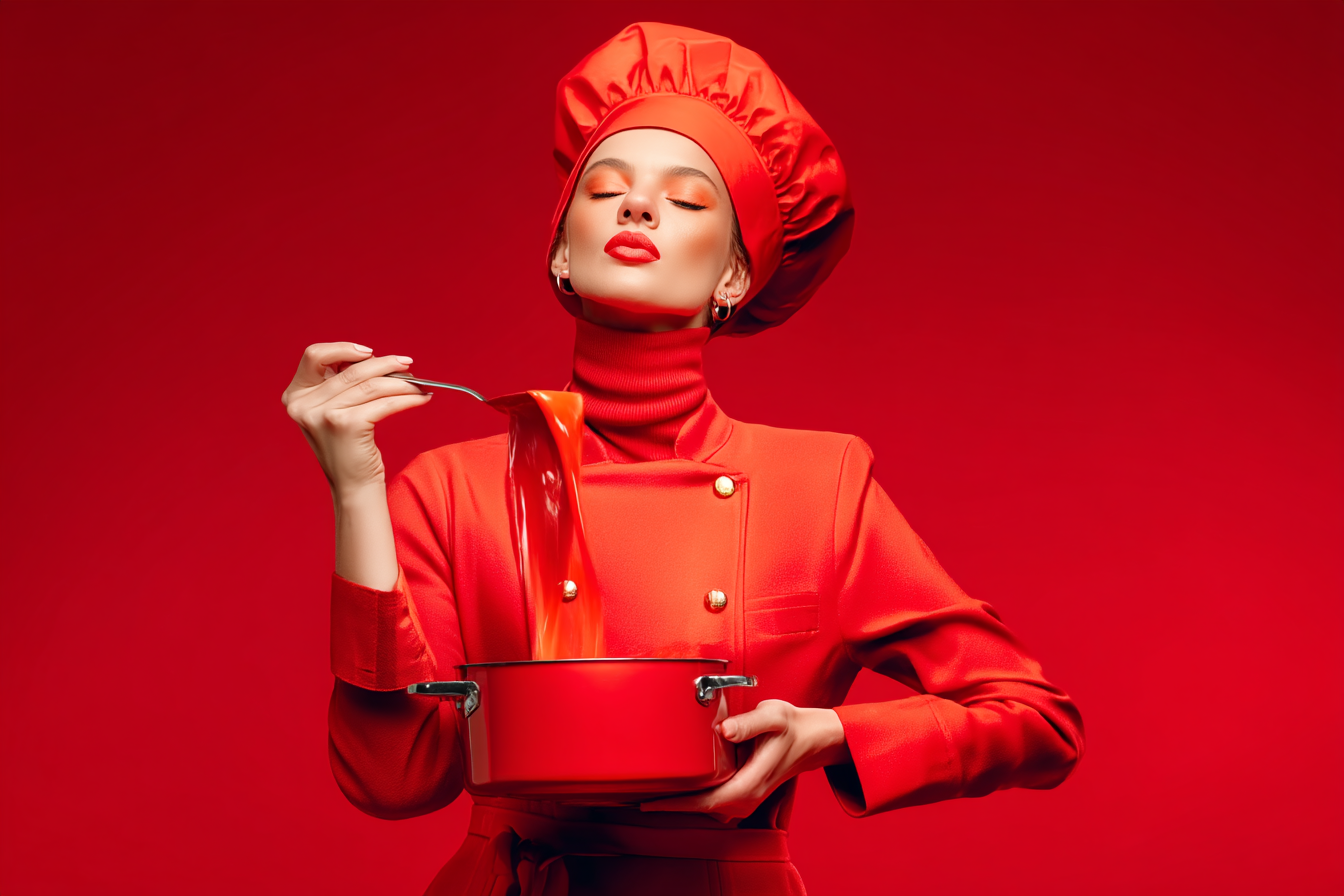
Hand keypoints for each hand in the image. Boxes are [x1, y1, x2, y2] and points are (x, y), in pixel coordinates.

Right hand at [281, 342, 431, 495]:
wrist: (353, 486)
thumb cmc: (348, 447)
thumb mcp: (333, 411)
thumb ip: (341, 384)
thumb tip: (377, 359)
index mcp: (296, 396)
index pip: (314, 355)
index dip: (343, 349)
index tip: (370, 353)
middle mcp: (303, 404)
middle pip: (352, 369)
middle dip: (386, 365)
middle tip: (407, 365)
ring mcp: (323, 414)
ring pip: (372, 385)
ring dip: (402, 382)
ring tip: (418, 384)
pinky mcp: (346, 424)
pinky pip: (385, 402)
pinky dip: (408, 398)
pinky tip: (421, 398)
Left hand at [640, 700, 850, 822]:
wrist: (811, 738)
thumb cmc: (791, 726)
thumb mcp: (773, 716)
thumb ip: (749, 722)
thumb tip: (725, 729)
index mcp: (750, 783)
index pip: (705, 801)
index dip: (675, 804)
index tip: (648, 802)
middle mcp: (745, 797)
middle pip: (699, 808)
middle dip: (669, 803)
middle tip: (636, 791)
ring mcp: (743, 798)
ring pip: (704, 806)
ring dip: (678, 800)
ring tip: (650, 789)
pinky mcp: (741, 792)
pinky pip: (711, 799)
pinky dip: (691, 796)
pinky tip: (676, 785)